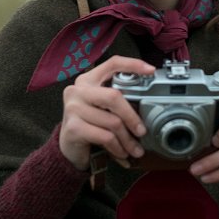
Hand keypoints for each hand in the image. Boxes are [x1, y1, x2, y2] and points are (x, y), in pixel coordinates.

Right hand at [59, 56, 153, 170]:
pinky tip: (121, 154)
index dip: (132, 65)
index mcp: (87, 80)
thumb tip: (148, 106)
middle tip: (142, 131)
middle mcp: (77, 90)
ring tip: (134, 149)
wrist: (68, 148)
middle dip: (132, 117)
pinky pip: (105, 136)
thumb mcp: (102, 108)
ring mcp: (73, 108)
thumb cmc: (90, 125)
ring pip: (113, 122)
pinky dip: (117, 148)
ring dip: (127, 140)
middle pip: (114, 97)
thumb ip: (117, 101)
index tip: (150, 70)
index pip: (111, 64)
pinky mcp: (73, 127)